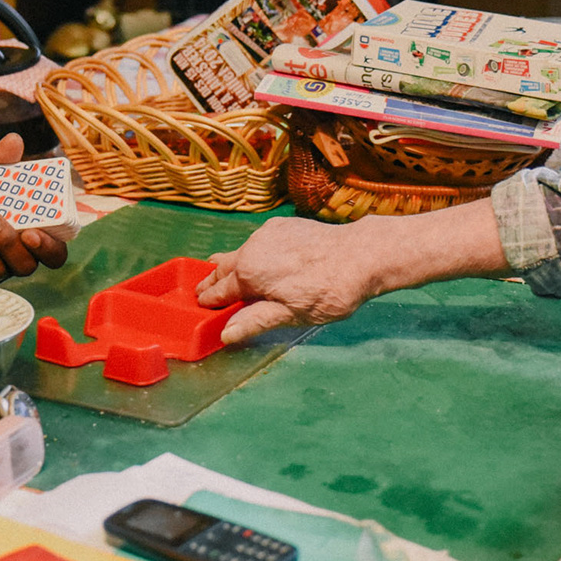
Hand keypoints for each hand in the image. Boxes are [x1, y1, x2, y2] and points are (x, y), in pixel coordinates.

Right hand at [196, 197, 512, 344]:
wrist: (361, 255)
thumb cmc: (328, 291)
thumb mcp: (291, 315)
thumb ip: (255, 321)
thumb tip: (225, 334)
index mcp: (248, 272)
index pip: (217, 290)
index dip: (207, 302)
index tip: (199, 308)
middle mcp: (251, 248)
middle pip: (222, 267)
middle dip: (212, 281)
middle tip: (203, 293)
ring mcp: (267, 234)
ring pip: (239, 252)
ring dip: (231, 266)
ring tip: (226, 277)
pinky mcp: (283, 226)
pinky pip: (257, 242)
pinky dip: (252, 254)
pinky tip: (260, 263)